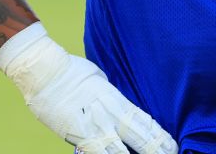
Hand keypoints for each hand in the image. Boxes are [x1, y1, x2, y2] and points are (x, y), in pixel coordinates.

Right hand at [0, 22, 176, 153]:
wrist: (44, 71)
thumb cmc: (70, 69)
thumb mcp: (97, 78)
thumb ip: (108, 94)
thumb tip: (114, 101)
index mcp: (114, 97)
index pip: (142, 119)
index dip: (158, 134)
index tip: (172, 145)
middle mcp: (107, 112)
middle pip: (137, 135)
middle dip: (155, 149)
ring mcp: (92, 124)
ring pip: (120, 149)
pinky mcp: (75, 134)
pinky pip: (95, 151)